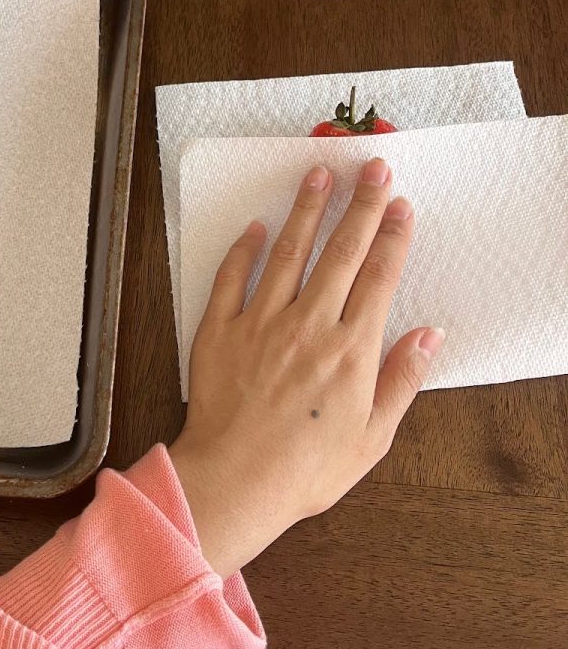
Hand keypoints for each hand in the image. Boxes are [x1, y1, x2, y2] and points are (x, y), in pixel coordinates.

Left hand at [168, 158, 443, 577]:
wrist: (234, 482)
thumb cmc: (306, 469)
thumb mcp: (372, 437)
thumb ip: (402, 380)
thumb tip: (429, 336)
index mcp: (350, 350)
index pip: (378, 277)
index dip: (391, 236)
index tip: (399, 204)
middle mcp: (308, 325)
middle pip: (340, 253)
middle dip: (359, 205)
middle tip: (370, 166)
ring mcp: (260, 324)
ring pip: (287, 253)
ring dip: (306, 212)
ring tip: (317, 175)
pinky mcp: (219, 331)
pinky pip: (231, 278)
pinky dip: (243, 249)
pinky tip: (256, 226)